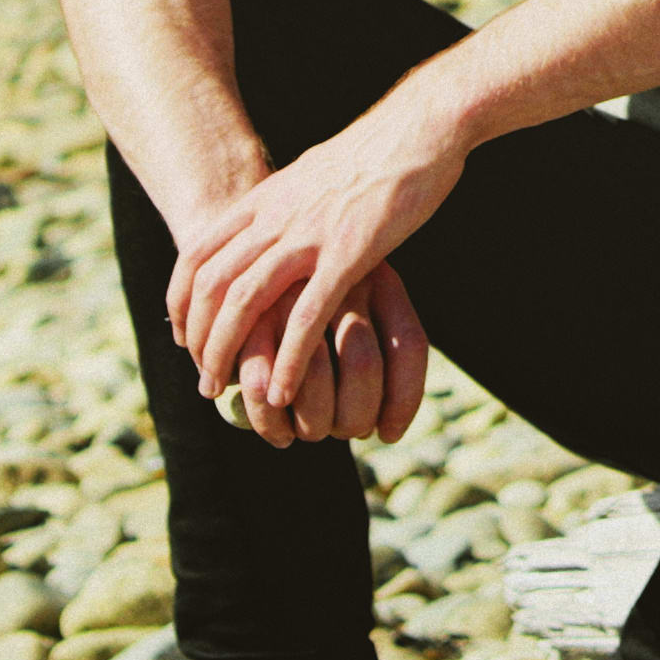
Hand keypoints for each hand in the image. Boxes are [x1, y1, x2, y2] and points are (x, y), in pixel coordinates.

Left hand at [169, 101, 467, 430]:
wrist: (422, 125)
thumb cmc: (380, 149)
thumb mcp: (315, 172)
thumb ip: (290, 202)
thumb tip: (280, 218)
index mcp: (264, 198)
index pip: (197, 255)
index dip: (181, 301)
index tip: (184, 335)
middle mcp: (275, 217)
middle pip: (212, 285)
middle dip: (200, 339)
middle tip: (205, 379)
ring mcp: (309, 234)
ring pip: (245, 302)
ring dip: (229, 354)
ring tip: (228, 393)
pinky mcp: (350, 253)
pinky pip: (306, 315)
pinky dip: (288, 358)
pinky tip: (283, 390)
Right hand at [207, 267, 432, 446]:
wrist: (254, 223)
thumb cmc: (311, 278)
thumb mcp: (359, 289)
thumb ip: (375, 348)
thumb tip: (388, 429)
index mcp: (379, 276)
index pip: (410, 346)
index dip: (405, 400)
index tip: (388, 433)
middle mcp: (340, 278)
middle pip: (366, 366)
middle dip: (352, 418)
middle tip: (337, 435)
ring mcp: (296, 288)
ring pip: (316, 377)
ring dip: (311, 421)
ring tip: (298, 437)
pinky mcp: (249, 306)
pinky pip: (261, 379)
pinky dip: (266, 415)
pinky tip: (275, 434)